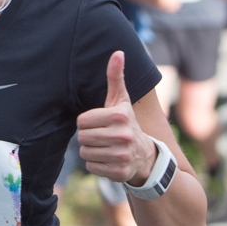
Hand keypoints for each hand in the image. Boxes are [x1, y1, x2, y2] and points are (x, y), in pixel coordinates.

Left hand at [77, 51, 157, 182]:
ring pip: (85, 153)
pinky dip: (96, 165)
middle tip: (101, 136)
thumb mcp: (121, 100)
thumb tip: (117, 52)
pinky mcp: (119, 172)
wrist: (144, 154)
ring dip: (91, 151)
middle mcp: (123, 136)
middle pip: (82, 137)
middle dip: (88, 137)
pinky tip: (108, 159)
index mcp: (120, 116)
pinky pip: (91, 167)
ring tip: (105, 147)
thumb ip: (116, 77)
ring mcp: (122, 156)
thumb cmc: (126, 122)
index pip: (82, 121)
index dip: (87, 122)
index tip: (99, 122)